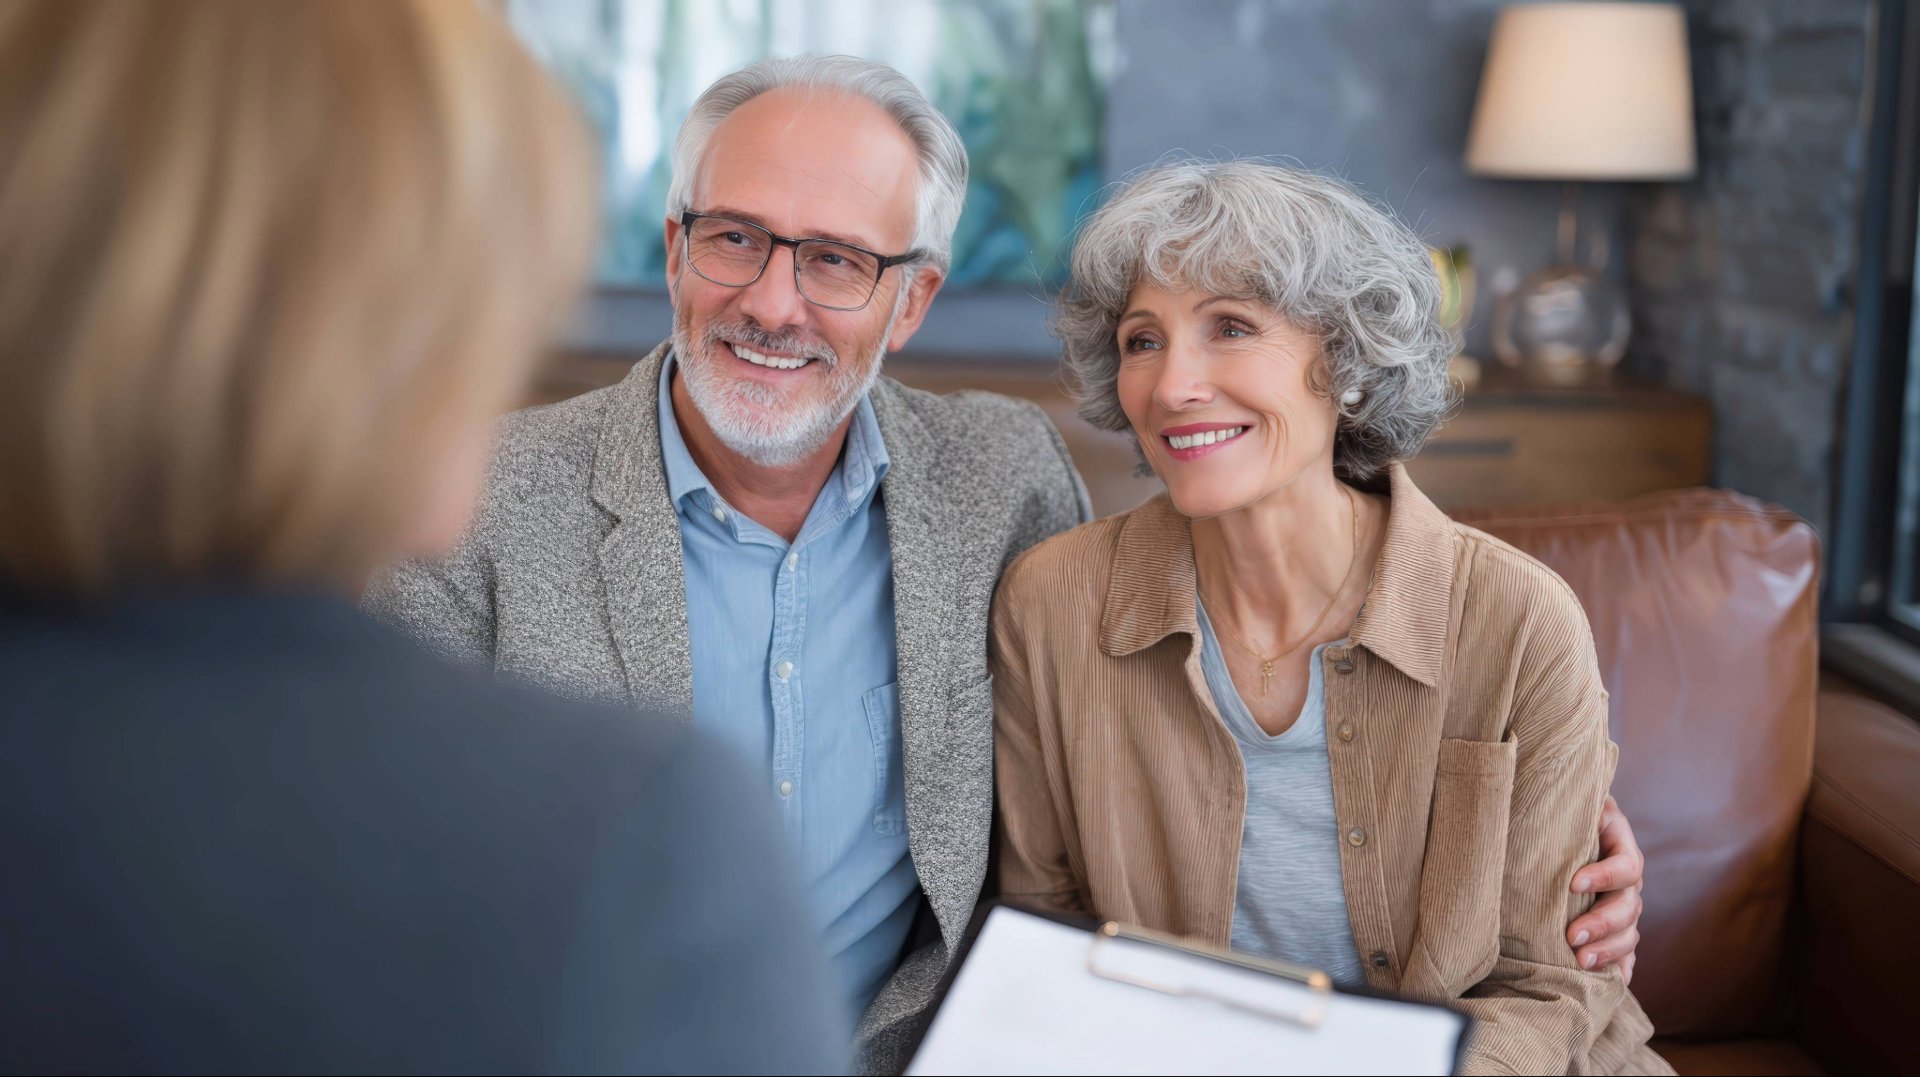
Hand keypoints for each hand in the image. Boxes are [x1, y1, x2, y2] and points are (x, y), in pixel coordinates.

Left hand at [1567, 795, 1643, 982]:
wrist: (1559, 813)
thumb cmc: (1555, 804)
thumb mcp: (1561, 798)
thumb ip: (1557, 804)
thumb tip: (1525, 801)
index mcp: (1617, 840)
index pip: (1626, 865)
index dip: (1605, 876)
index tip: (1573, 884)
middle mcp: (1626, 875)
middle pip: (1630, 905)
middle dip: (1603, 923)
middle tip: (1573, 937)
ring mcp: (1623, 900)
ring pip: (1630, 931)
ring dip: (1609, 949)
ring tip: (1581, 961)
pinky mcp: (1614, 923)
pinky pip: (1628, 951)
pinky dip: (1622, 967)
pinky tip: (1614, 983)